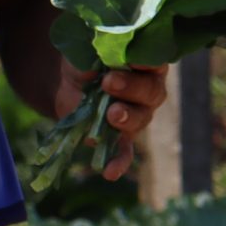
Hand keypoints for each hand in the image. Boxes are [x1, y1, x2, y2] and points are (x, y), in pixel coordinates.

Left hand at [56, 60, 171, 180]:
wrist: (69, 84)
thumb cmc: (86, 61)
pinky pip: (125, 151)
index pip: (155, 61)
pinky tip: (110, 172)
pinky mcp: (120, 135)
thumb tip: (94, 69)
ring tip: (111, 115)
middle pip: (151, 92)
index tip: (134, 61)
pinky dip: (119, 162)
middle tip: (109, 83)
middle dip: (131, 87)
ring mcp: (138, 115)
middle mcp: (149, 89)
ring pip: (141, 118)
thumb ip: (95, 58)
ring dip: (127, 117)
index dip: (147, 62)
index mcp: (146, 63)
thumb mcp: (87, 53)